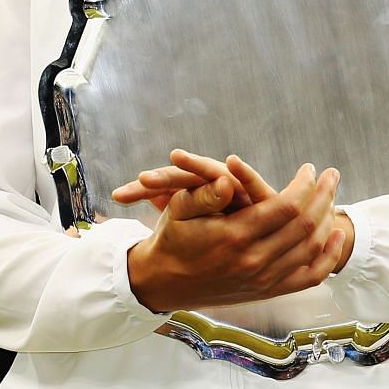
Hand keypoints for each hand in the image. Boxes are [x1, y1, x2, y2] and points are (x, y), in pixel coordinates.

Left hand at [112, 149, 256, 212]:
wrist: (271, 233)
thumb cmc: (231, 224)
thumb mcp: (198, 224)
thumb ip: (176, 209)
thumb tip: (149, 198)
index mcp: (196, 193)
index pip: (166, 187)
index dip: (143, 190)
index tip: (117, 195)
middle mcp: (214, 184)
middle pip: (185, 177)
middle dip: (164, 178)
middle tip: (142, 180)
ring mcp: (236, 186)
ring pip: (212, 173)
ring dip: (197, 164)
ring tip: (176, 155)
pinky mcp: (260, 193)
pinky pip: (251, 181)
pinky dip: (244, 172)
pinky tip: (232, 162)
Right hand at [112, 150, 355, 263]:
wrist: (163, 282)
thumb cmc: (172, 237)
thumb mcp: (178, 207)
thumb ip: (206, 193)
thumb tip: (229, 179)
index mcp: (234, 236)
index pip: (286, 207)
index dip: (304, 185)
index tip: (310, 168)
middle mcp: (253, 261)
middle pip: (305, 226)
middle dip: (324, 196)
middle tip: (332, 175)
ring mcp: (263, 280)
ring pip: (311, 249)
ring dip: (329, 220)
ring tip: (333, 197)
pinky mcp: (267, 292)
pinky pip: (308, 278)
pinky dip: (328, 258)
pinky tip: (336, 236)